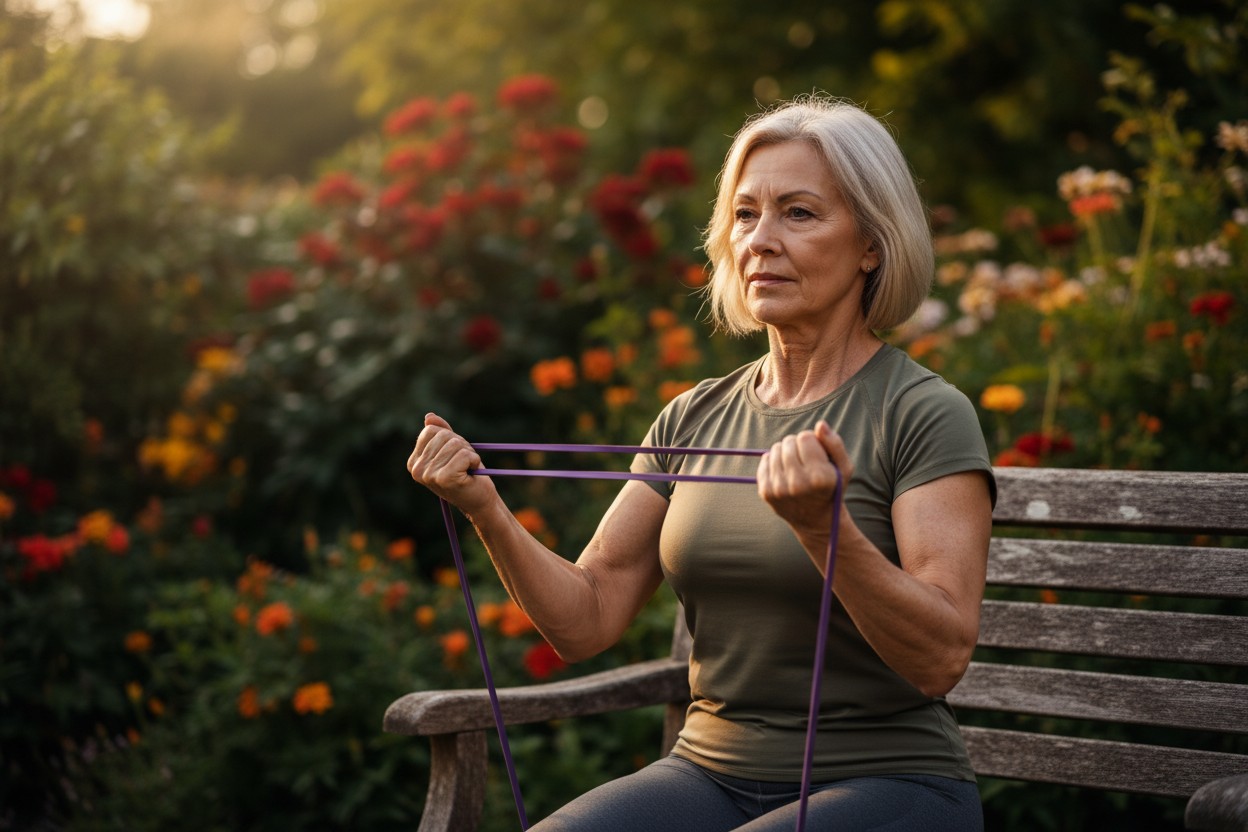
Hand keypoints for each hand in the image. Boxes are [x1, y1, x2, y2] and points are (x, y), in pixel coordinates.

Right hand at [406, 413, 496, 514]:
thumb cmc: (466, 474)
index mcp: (414, 462)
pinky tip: (471, 473)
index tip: (454, 455)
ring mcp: (428, 475)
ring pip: (455, 444)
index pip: (431, 430)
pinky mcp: (444, 478)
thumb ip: (440, 432)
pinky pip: (464, 455)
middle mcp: (417, 469)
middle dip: (460, 445)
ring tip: (467, 468)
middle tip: (464, 463)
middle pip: (443, 435)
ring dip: (468, 453)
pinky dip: (474, 460)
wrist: (479, 500)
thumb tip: (429, 416)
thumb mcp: (451, 450)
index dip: (449, 437)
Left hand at [757, 421, 853, 541]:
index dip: (812, 441)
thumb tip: (820, 424)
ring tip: (796, 467)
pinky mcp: (766, 492)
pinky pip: (765, 460)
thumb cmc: (831, 489)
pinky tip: (785, 473)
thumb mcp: (844, 468)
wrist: (815, 520)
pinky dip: (774, 462)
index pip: (805, 437)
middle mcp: (797, 484)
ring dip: (785, 453)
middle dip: (797, 446)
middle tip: (806, 461)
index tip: (817, 454)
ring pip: (775, 449)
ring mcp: (779, 489)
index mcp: (819, 477)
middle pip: (788, 441)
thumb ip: (835, 443)